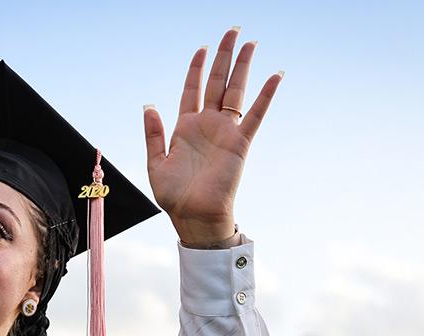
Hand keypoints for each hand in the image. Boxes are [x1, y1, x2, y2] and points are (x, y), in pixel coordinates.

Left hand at [144, 28, 282, 246]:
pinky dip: (265, 96)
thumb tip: (149, 104)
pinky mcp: (239, 143)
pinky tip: (275, 76)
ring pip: (236, 91)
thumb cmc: (174, 196)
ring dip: (243, 67)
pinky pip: (255, 115)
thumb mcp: (155, 163)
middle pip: (218, 82)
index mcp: (185, 127)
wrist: (193, 217)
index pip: (193, 88)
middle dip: (224, 56)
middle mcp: (207, 125)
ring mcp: (225, 132)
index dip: (197, 68)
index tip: (203, 48)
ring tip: (251, 42)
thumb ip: (153, 134)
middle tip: (233, 30)